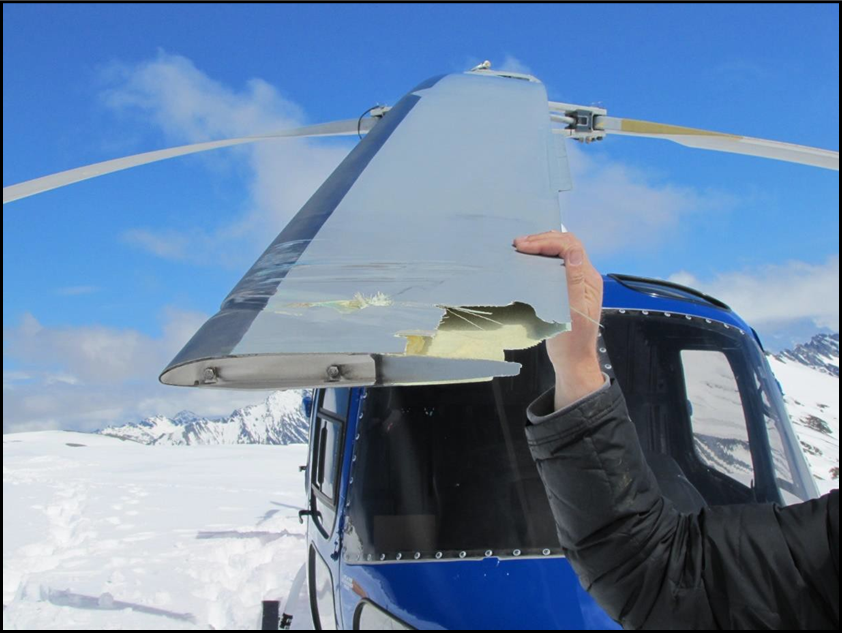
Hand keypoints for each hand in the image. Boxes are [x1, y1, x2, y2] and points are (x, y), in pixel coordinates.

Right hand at [513, 231, 604, 409]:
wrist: (572, 361)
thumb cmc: (571, 341)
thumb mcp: (572, 312)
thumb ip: (573, 281)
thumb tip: (574, 253)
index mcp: (588, 279)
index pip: (570, 247)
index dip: (546, 242)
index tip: (524, 247)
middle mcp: (585, 276)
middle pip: (567, 244)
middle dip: (542, 239)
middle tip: (518, 243)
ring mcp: (576, 281)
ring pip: (561, 251)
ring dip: (542, 245)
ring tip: (521, 247)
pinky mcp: (567, 288)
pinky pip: (556, 263)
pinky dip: (541, 256)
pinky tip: (529, 259)